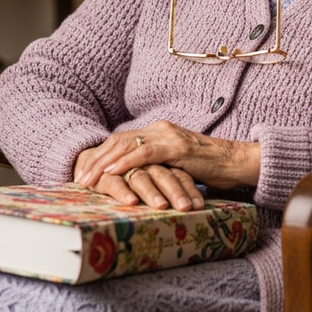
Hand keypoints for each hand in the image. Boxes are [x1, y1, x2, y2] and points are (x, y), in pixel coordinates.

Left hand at [73, 120, 260, 209]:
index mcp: (158, 132)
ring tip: (87, 178)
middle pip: (118, 140)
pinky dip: (124, 162)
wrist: (234, 162)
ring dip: (103, 162)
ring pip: (126, 144)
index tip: (83, 173)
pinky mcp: (176, 147)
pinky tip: (111, 173)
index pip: (121, 140)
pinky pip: (144, 152)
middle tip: (77, 177)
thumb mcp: (175, 166)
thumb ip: (157, 167)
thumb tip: (137, 183)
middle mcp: (160, 129)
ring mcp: (168, 136)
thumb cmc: (207, 168)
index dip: (100, 155)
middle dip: (95, 159)